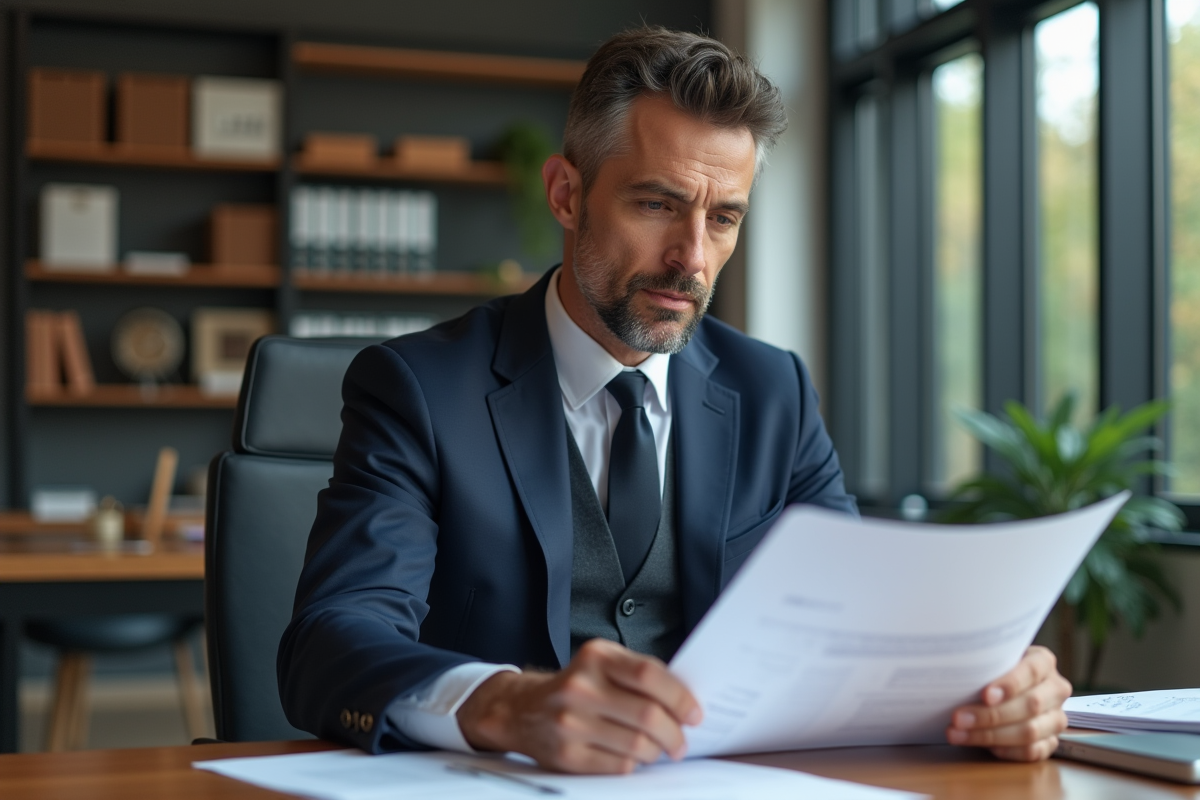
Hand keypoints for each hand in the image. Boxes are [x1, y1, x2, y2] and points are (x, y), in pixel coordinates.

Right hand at [456, 638, 701, 773]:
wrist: (522, 709)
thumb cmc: (574, 685)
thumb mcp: (601, 663)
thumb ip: (638, 673)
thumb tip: (685, 700)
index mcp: (596, 657)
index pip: (649, 675)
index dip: (680, 697)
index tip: (694, 713)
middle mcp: (581, 687)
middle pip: (648, 715)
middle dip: (675, 733)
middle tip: (681, 741)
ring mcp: (571, 722)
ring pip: (637, 745)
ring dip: (657, 752)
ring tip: (658, 749)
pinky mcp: (567, 754)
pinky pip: (619, 765)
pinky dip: (634, 764)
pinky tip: (632, 756)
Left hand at [946, 645, 1071, 760]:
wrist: (1003, 685)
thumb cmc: (993, 669)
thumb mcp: (991, 659)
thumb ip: (984, 663)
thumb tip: (958, 673)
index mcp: (1043, 662)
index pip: (1032, 671)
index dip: (1010, 684)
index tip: (985, 695)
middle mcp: (1055, 689)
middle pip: (1030, 705)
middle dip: (991, 715)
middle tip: (958, 718)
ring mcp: (1056, 718)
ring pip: (1029, 731)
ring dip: (989, 735)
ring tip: (957, 733)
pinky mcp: (1051, 741)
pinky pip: (1031, 752)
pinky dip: (1005, 750)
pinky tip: (980, 746)